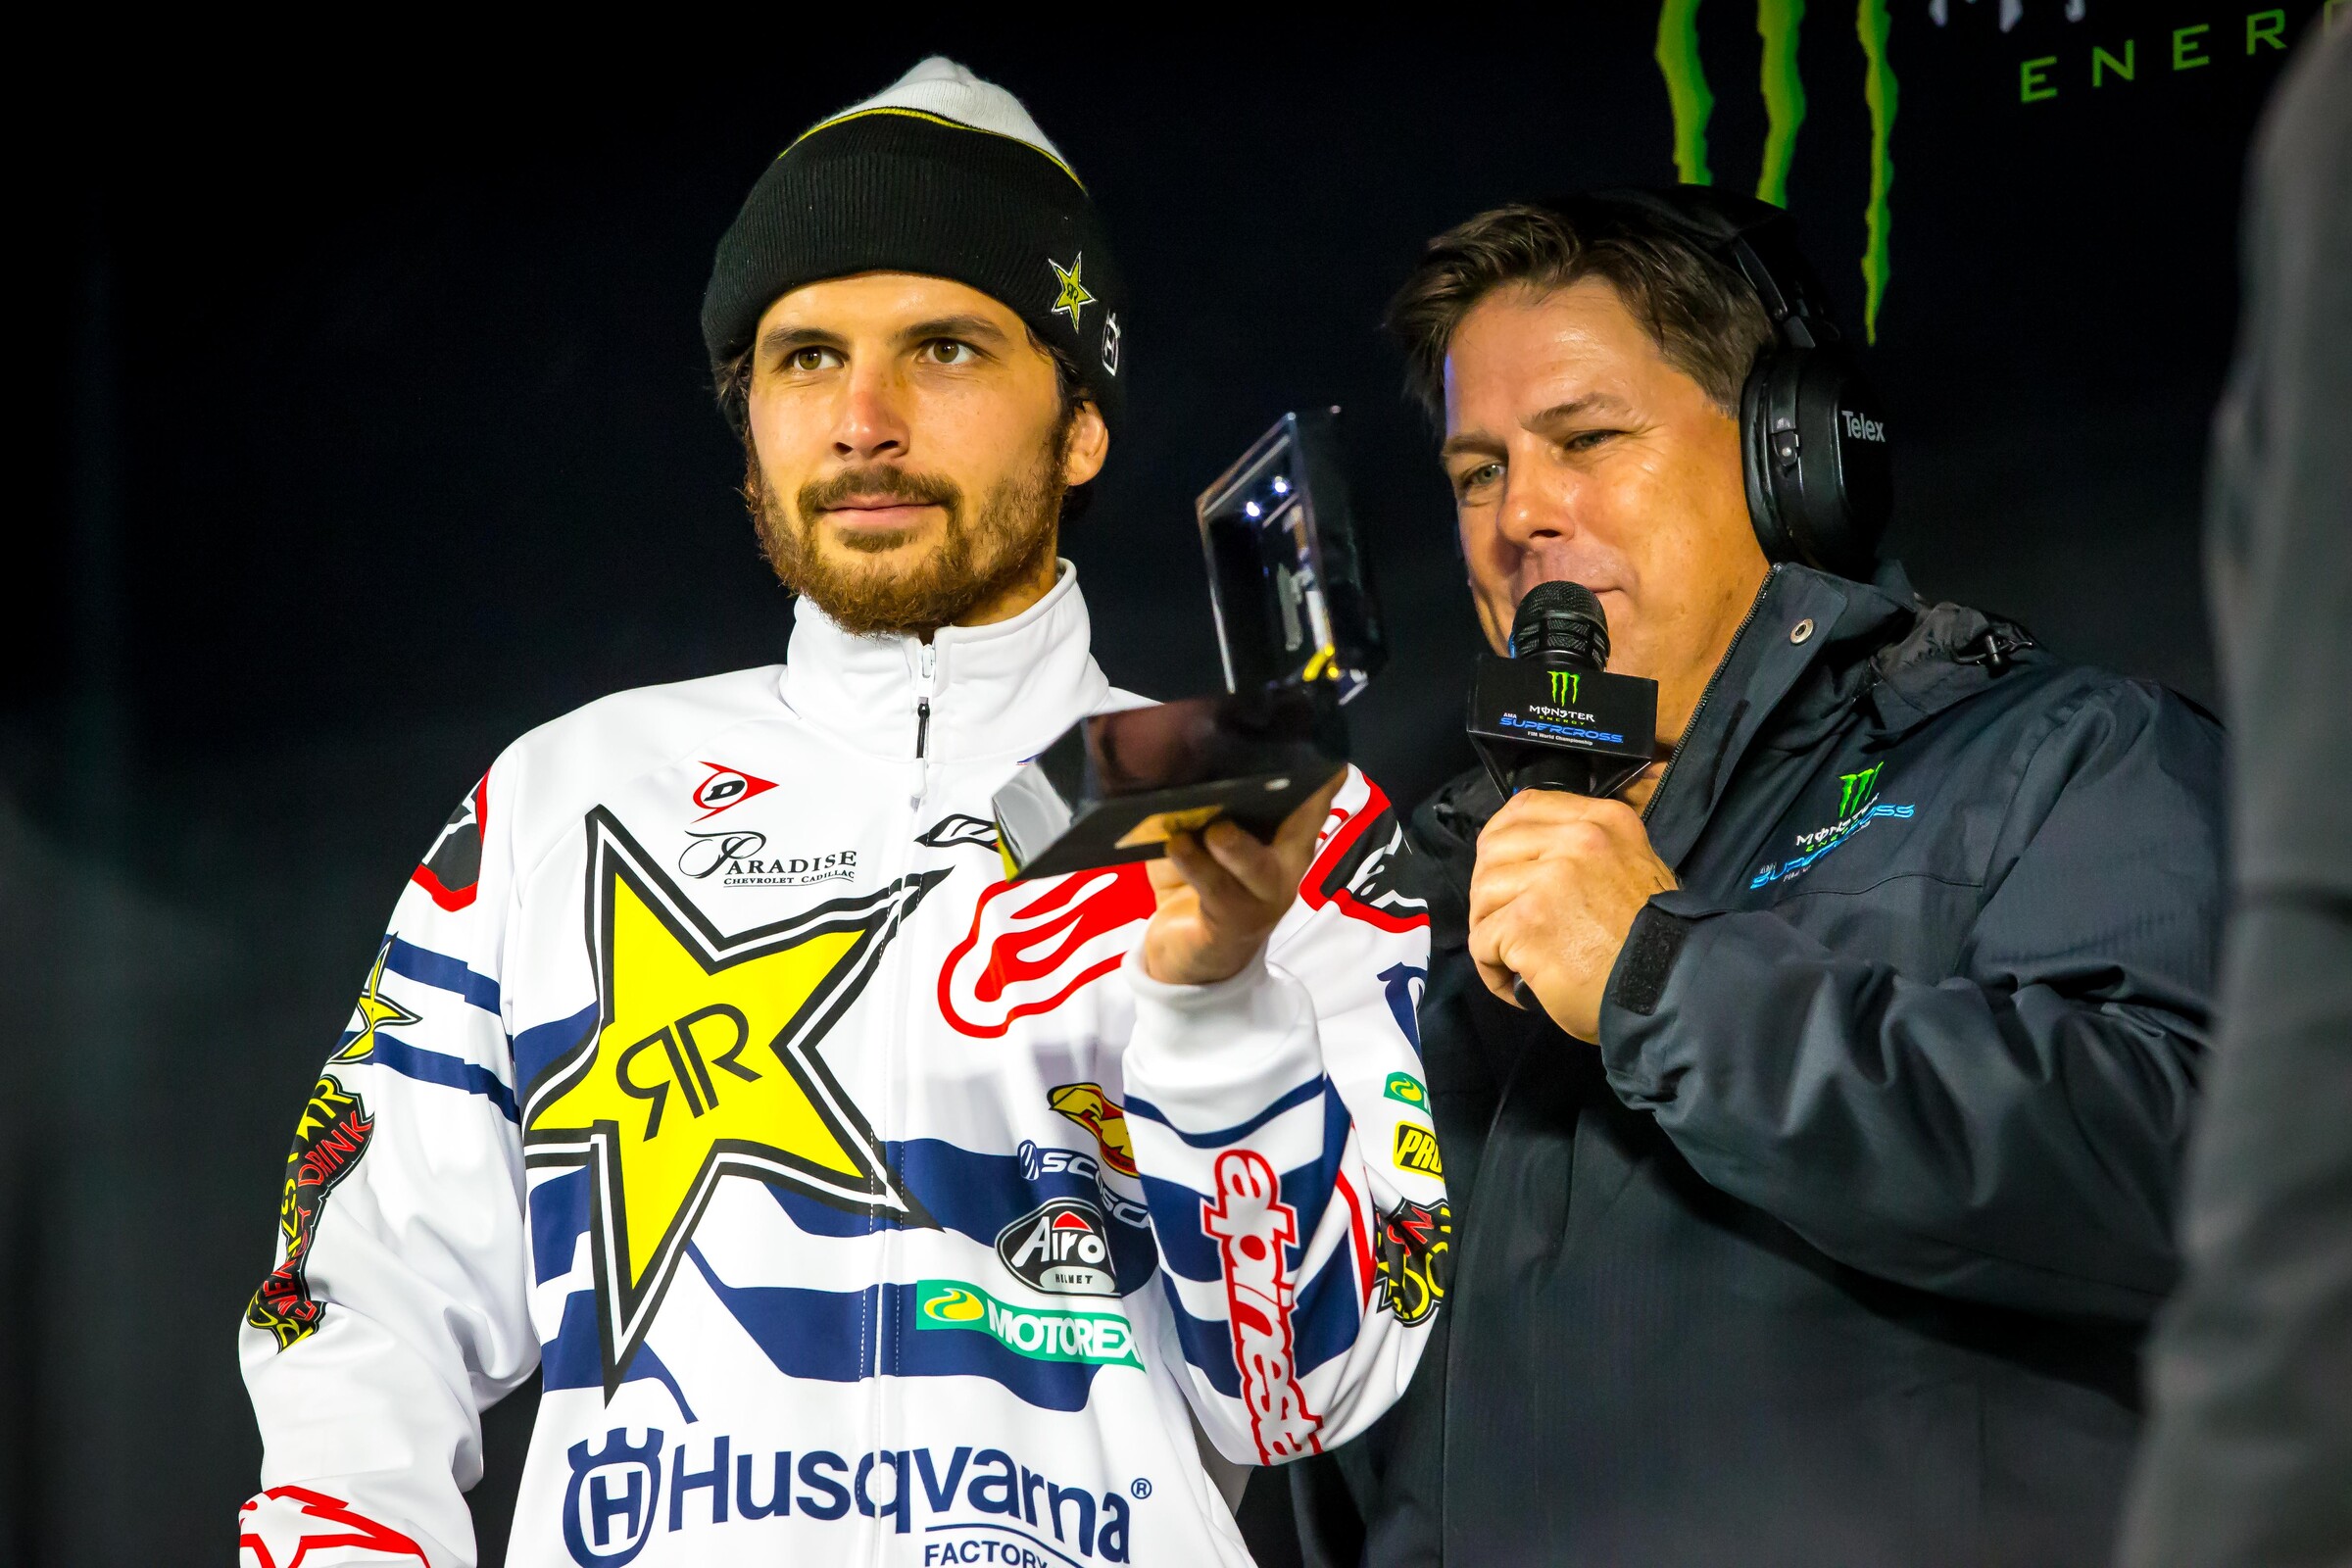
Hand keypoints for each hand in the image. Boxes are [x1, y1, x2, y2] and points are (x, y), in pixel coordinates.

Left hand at [1141, 771, 1346, 985]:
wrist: (1187, 952)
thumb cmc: (1203, 879)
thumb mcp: (1208, 838)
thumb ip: (1211, 806)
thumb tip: (1190, 758)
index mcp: (1285, 841)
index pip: (1311, 804)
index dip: (1319, 780)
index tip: (1325, 754)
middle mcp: (1284, 868)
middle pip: (1300, 833)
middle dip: (1297, 807)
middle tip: (1270, 780)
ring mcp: (1262, 899)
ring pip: (1256, 868)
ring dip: (1236, 846)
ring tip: (1215, 829)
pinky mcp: (1231, 922)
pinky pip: (1215, 891)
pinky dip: (1195, 866)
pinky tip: (1177, 845)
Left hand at [1467, 789, 1676, 1040]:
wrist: (1671, 988)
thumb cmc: (1654, 943)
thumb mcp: (1636, 868)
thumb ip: (1589, 852)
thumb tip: (1535, 857)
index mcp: (1603, 821)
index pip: (1524, 807)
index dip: (1499, 840)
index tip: (1500, 870)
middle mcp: (1577, 839)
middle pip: (1493, 849)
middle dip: (1489, 891)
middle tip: (1504, 926)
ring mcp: (1549, 878)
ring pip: (1482, 894)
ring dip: (1488, 931)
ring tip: (1513, 960)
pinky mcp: (1528, 920)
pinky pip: (1481, 941)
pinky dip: (1492, 969)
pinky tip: (1517, 984)